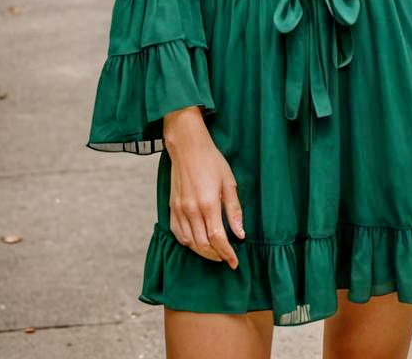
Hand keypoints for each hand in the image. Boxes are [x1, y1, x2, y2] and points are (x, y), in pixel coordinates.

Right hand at [164, 110, 244, 268]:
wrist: (187, 148)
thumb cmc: (212, 162)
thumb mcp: (229, 182)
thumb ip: (234, 210)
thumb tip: (240, 234)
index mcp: (208, 204)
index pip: (217, 239)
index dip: (227, 254)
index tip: (235, 263)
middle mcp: (191, 211)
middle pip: (203, 245)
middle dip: (216, 256)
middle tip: (227, 259)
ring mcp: (179, 210)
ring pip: (189, 243)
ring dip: (203, 252)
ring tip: (215, 253)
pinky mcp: (172, 208)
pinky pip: (178, 234)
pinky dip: (188, 243)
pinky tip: (197, 242)